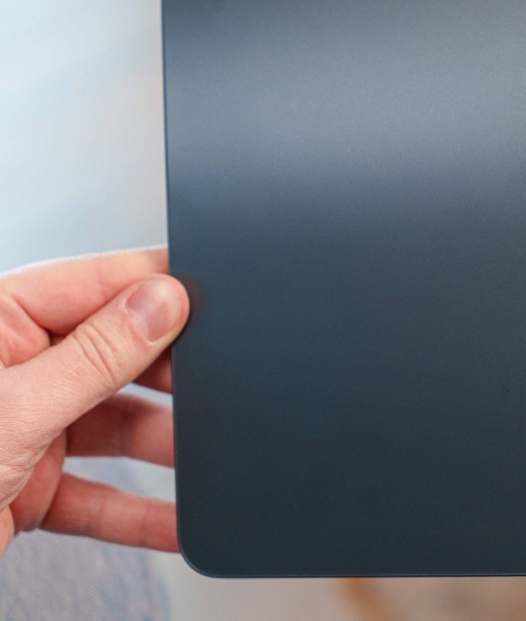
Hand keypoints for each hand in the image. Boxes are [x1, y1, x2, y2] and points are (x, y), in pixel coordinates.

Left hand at [0, 248, 187, 556]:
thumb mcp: (11, 409)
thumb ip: (95, 355)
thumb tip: (162, 302)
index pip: (99, 285)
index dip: (160, 290)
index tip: (217, 298)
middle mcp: (16, 369)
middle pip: (121, 358)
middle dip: (175, 377)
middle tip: (225, 384)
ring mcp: (26, 429)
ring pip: (120, 427)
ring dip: (167, 449)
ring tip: (213, 459)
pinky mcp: (30, 488)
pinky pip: (101, 494)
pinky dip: (141, 512)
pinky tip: (178, 519)